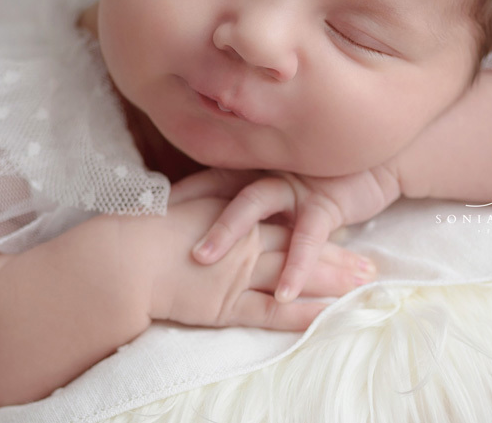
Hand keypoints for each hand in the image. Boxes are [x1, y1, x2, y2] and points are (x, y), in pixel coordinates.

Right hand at [121, 197, 371, 330]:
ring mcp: (238, 274)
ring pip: (294, 276)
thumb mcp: (185, 197)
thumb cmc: (144, 226)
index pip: (284, 219)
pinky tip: (324, 317)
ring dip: (329, 283)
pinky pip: (270, 312)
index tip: (344, 227)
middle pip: (300, 247)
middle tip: (371, 266)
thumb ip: (213, 186)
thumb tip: (234, 174)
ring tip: (361, 288)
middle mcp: (245, 242)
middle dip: (337, 257)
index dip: (316, 226)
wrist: (121, 258)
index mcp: (236, 215)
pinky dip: (298, 315)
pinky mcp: (226, 306)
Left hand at [169, 163, 402, 302]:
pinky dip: (296, 266)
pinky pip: (307, 238)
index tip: (145, 210)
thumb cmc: (328, 178)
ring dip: (229, 235)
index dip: (179, 194)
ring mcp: (294, 186)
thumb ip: (258, 197)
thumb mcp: (288, 185)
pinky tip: (285, 294)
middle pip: (219, 190)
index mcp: (256, 169)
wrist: (381, 164)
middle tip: (149, 230)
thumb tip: (217, 217)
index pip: (208, 180)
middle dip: (184, 211)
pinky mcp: (324, 203)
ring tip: (203, 264)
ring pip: (253, 205)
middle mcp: (268, 173)